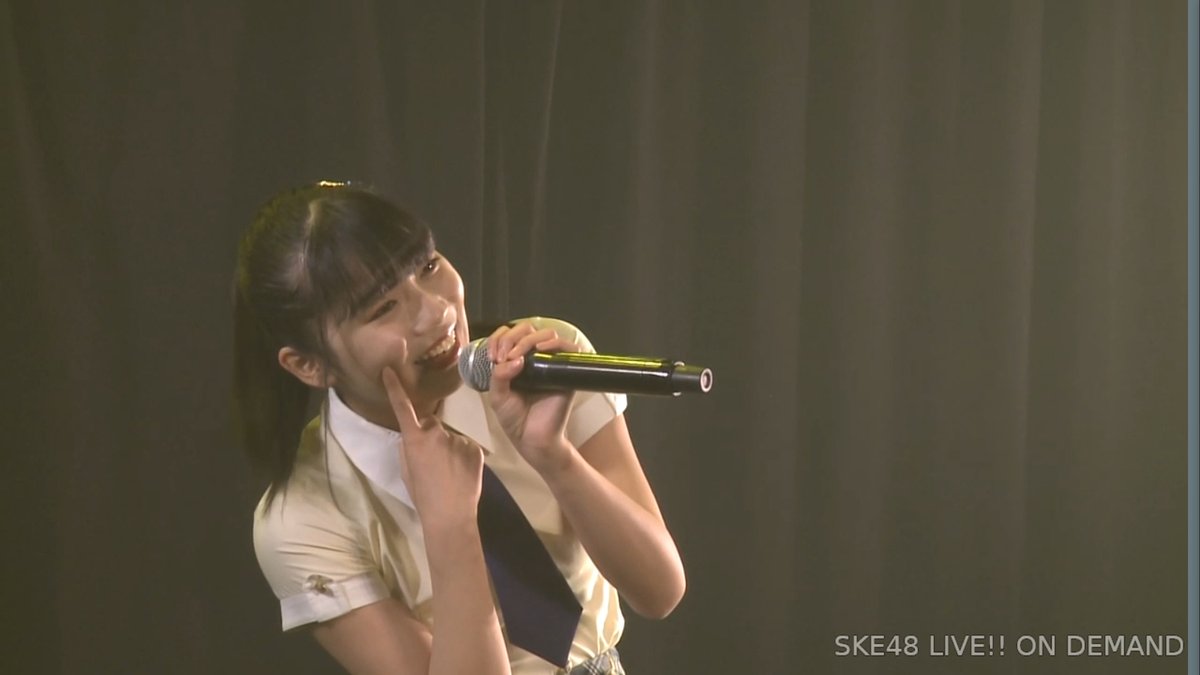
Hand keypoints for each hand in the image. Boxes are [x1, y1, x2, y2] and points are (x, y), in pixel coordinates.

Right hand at [382, 366, 484, 527]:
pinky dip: (464, 456)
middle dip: (431, 436)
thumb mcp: (406, 470)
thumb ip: (408, 447)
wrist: (450, 515)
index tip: (389, 370)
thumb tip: (412, 434)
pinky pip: (466, 446)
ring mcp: (458, 438)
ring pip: (451, 437)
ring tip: (449, 473)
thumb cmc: (423, 496)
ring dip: (449, 448)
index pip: (402, 407)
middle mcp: (436, 432)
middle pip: (432, 425)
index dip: (395, 388)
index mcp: (414, 439)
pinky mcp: (475, 447)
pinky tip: (461, 474)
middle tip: (434, 463)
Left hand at [484, 322, 579, 470]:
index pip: (510, 334)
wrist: (532, 439)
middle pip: (528, 329)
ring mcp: (552, 363)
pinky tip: (541, 351)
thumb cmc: (515, 419)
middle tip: (502, 356)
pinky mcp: (566, 371)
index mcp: (516, 359)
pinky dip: (554, 343)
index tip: (492, 356)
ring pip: (546, 334)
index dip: (499, 337)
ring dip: (528, 340)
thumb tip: (514, 359)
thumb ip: (498, 375)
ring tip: (516, 357)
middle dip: (511, 337)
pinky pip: (567, 348)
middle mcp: (535, 358)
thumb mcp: (497, 395)